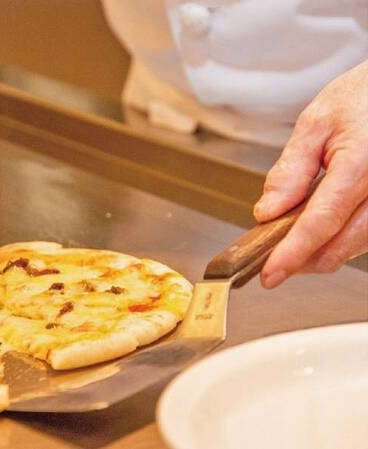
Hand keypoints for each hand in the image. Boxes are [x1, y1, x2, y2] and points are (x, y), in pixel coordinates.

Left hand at [254, 60, 367, 288]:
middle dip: (303, 260)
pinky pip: (367, 234)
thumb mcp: (316, 122)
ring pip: (356, 246)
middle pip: (341, 244)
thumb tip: (268, 212)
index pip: (321, 222)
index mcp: (361, 164)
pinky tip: (319, 232)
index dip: (292, 254)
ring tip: (290, 244)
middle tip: (271, 261)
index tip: (270, 275)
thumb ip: (291, 170)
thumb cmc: (363, 96)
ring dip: (321, 253)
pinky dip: (339, 240)